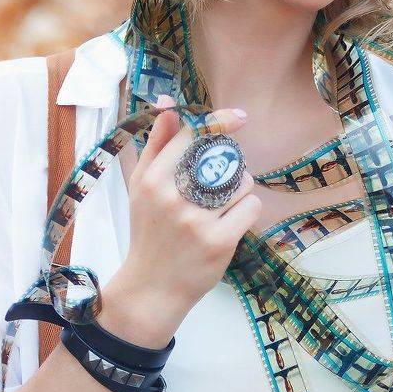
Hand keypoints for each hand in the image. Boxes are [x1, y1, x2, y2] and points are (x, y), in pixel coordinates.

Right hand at [111, 96, 261, 336]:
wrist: (152, 288)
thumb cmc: (150, 232)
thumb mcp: (141, 187)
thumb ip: (156, 144)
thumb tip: (168, 103)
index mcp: (152, 180)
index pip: (193, 136)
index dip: (220, 122)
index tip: (239, 117)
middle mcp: (173, 198)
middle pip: (222, 157)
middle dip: (230, 164)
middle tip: (222, 180)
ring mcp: (197, 221)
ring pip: (242, 181)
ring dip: (241, 188)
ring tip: (224, 204)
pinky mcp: (219, 242)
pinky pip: (251, 207)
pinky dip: (248, 209)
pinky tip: (232, 220)